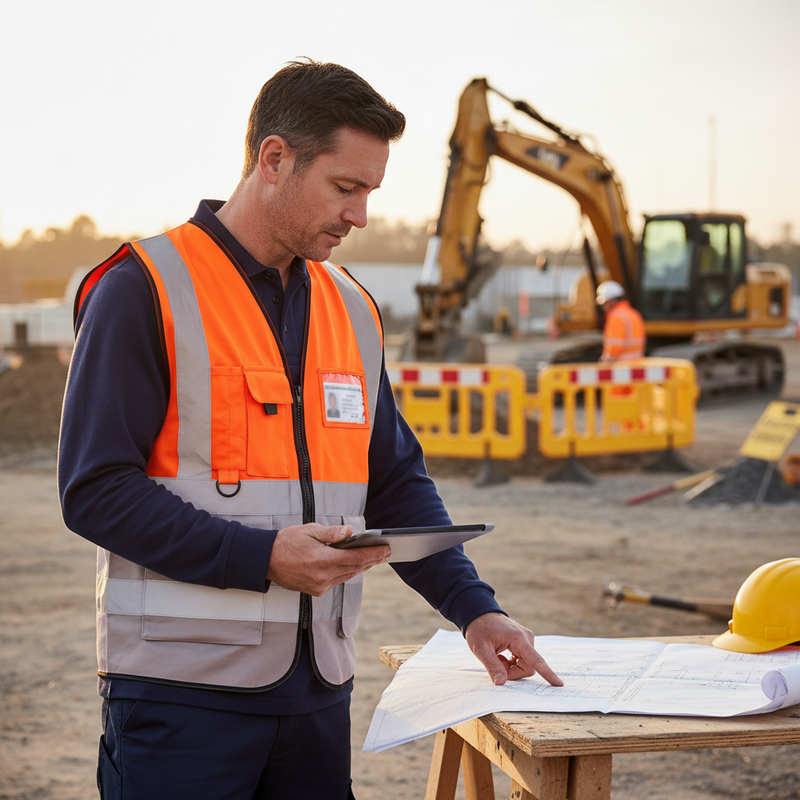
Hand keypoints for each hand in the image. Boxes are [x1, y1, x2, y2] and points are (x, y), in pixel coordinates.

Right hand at [266, 523, 390, 595]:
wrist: (265, 560)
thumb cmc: (287, 542)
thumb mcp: (309, 530)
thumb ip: (332, 533)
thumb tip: (350, 532)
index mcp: (323, 560)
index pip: (356, 557)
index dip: (374, 553)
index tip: (386, 549)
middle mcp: (323, 576)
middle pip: (355, 568)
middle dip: (372, 560)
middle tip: (386, 553)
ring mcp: (320, 586)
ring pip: (347, 576)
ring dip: (362, 567)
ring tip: (375, 559)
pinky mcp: (316, 591)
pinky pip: (337, 581)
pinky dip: (348, 572)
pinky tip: (355, 566)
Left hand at [465, 613, 562, 686]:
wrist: (479, 613)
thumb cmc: (479, 629)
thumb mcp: (481, 649)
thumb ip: (493, 666)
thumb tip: (502, 682)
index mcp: (518, 638)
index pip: (536, 660)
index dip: (547, 674)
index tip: (559, 684)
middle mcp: (527, 638)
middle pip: (528, 667)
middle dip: (512, 672)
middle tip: (495, 662)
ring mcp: (527, 639)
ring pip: (525, 665)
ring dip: (511, 667)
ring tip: (497, 656)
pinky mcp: (524, 641)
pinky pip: (523, 660)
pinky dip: (512, 662)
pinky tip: (501, 654)